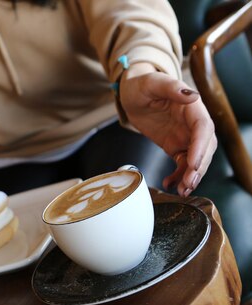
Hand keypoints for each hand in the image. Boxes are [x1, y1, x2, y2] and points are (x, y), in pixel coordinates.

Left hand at [120, 64, 216, 195]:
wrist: (131, 95)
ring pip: (196, 159)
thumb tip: (191, 96)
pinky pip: (181, 164)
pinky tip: (170, 184)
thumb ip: (171, 88)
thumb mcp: (152, 82)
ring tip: (183, 190)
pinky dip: (178, 176)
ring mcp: (185, 136)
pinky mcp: (175, 145)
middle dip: (198, 167)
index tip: (192, 162)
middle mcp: (193, 123)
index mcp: (192, 107)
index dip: (200, 146)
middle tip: (188, 183)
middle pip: (204, 148)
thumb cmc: (142, 85)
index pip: (203, 128)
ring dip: (191, 176)